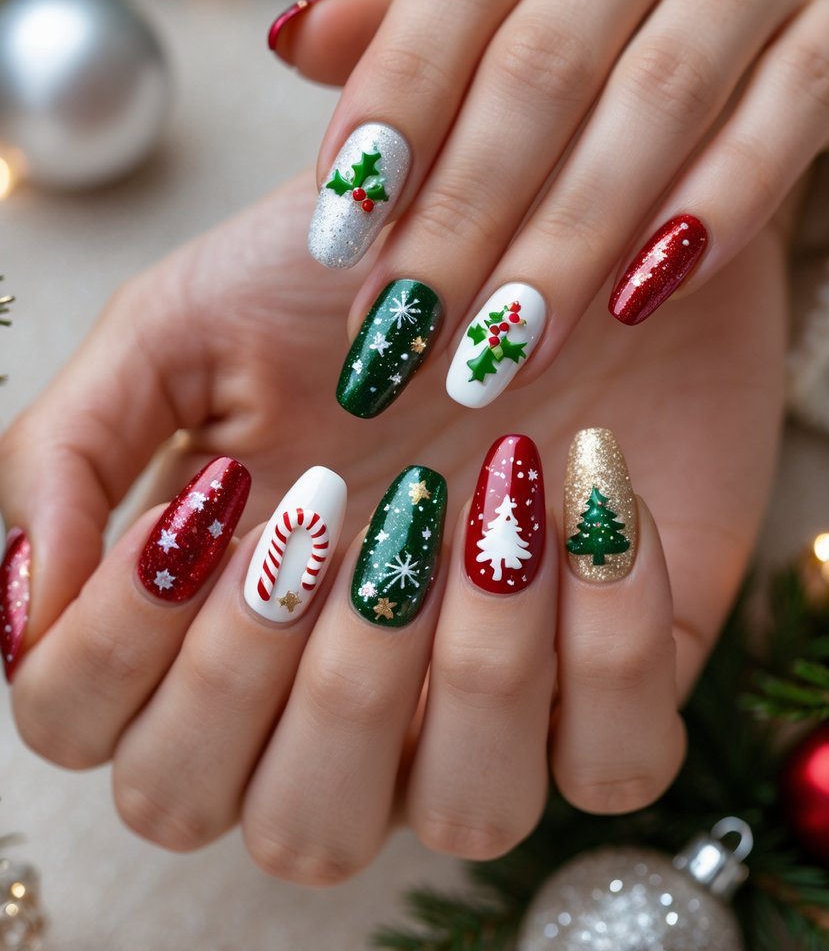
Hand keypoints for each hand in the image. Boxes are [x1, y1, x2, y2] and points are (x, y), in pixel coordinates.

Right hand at [0, 174, 784, 882]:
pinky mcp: (611, 683)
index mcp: (214, 620)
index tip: (205, 496)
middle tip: (323, 506)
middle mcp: (336, 691)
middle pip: (263, 819)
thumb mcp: (182, 325)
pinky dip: (602, 647)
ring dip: (450, 672)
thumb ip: (69, 453)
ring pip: (456, 820)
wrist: (527, 216)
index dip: (120, 645)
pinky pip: (613, 764)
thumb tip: (24, 605)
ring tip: (459, 506)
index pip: (97, 733)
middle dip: (274, 672)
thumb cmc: (351, 279)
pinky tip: (579, 509)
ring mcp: (479, 701)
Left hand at [281, 0, 822, 413]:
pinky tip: (637, 299)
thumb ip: (399, 38)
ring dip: (571, 242)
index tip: (334, 239)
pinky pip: (783, 121)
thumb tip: (290, 38)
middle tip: (404, 334)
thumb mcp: (486, 22)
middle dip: (464, 217)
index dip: (389, 114)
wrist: (740, 3)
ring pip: (655, 105)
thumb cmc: (582, 26)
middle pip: (541, 67)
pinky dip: (711, 214)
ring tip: (503, 351)